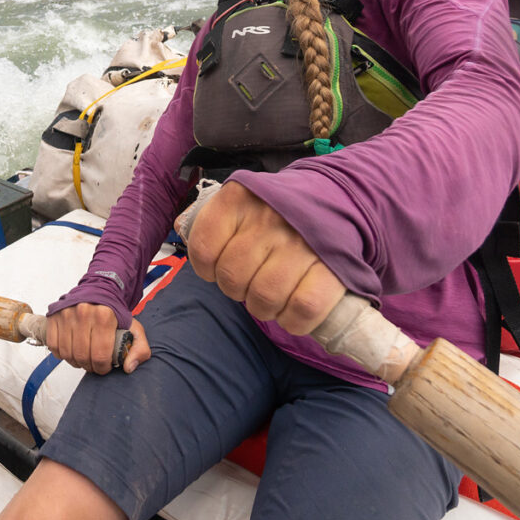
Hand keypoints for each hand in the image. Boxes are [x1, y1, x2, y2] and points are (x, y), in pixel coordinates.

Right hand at [44, 303, 150, 374]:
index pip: (100, 355)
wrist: (98, 290)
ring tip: (84, 358)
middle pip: (82, 356)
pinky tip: (72, 350)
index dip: (103, 368)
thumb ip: (140, 349)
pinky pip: (54, 346)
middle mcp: (83, 313)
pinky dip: (62, 354)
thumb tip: (128, 368)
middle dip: (90, 367)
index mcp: (104, 315)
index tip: (105, 366)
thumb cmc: (115, 312)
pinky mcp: (54, 317)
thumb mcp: (135, 328)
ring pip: (67, 353)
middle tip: (95, 365)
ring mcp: (66, 314)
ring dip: (76, 362)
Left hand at [185, 181, 345, 334]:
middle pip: (232, 278)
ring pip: (263, 298)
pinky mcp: (331, 269)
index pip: (203, 249)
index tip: (218, 269)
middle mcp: (269, 217)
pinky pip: (301, 310)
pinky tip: (293, 311)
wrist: (337, 200)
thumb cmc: (277, 212)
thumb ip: (211, 221)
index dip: (206, 269)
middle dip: (237, 290)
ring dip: (264, 309)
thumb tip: (182, 230)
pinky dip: (293, 321)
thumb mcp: (241, 202)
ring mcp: (301, 243)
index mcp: (238, 198)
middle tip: (251, 284)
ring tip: (272, 297)